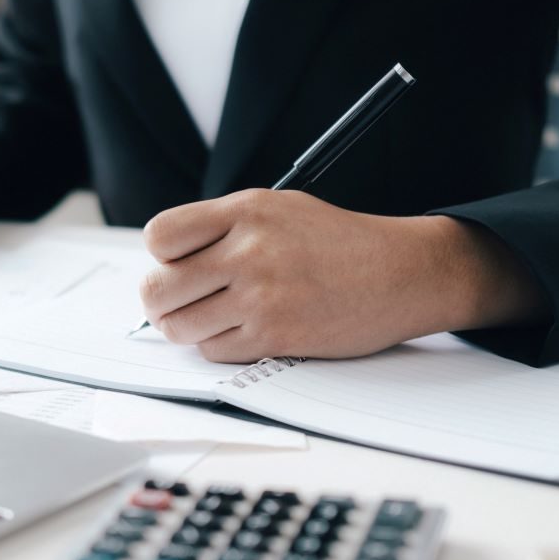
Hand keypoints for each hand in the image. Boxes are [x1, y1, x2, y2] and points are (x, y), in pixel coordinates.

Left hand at [139, 189, 547, 362]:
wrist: (399, 274)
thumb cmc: (336, 242)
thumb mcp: (279, 208)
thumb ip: (223, 226)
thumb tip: (167, 259)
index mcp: (246, 211)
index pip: (161, 237)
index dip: (162, 256)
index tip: (176, 264)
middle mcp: (248, 251)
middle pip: (159, 289)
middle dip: (162, 302)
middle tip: (176, 304)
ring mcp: (260, 297)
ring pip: (180, 327)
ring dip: (187, 329)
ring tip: (208, 319)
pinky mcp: (274, 336)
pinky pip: (214, 351)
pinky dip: (220, 346)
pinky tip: (243, 331)